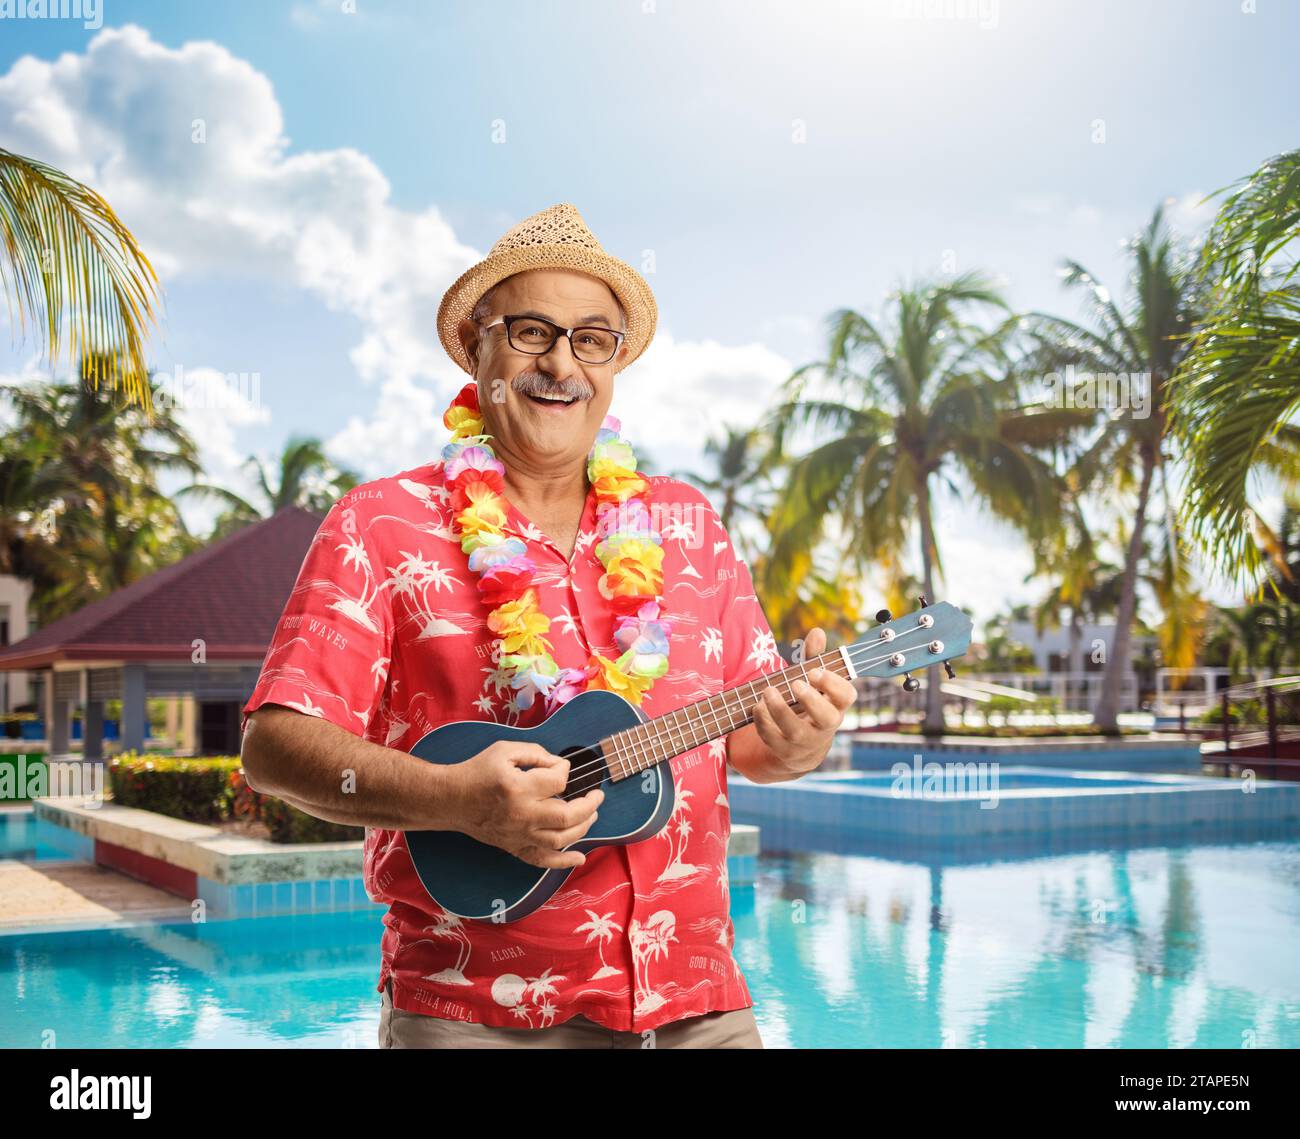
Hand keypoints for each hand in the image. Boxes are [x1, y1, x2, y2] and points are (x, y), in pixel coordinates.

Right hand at [445, 741, 603, 868]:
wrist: (451, 799)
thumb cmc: (477, 771)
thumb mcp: (504, 750)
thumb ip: (535, 753)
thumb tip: (559, 764)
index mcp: (519, 787)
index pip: (558, 781)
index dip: (564, 770)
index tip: (561, 766)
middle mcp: (522, 814)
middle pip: (566, 815)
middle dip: (589, 805)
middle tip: (597, 795)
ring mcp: (518, 835)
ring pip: (560, 840)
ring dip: (583, 828)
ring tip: (593, 816)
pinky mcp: (514, 847)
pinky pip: (541, 860)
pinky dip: (563, 862)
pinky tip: (580, 857)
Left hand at [751, 626, 855, 776]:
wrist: (801, 747)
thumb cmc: (809, 704)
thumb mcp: (813, 683)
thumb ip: (814, 657)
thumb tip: (817, 632)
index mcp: (836, 705)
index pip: (847, 696)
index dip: (834, 684)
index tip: (815, 672)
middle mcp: (825, 725)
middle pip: (826, 717)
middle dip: (811, 700)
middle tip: (796, 683)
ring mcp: (805, 741)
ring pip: (795, 730)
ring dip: (779, 710)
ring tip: (768, 690)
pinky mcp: (785, 751)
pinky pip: (772, 739)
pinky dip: (762, 722)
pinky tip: (757, 706)